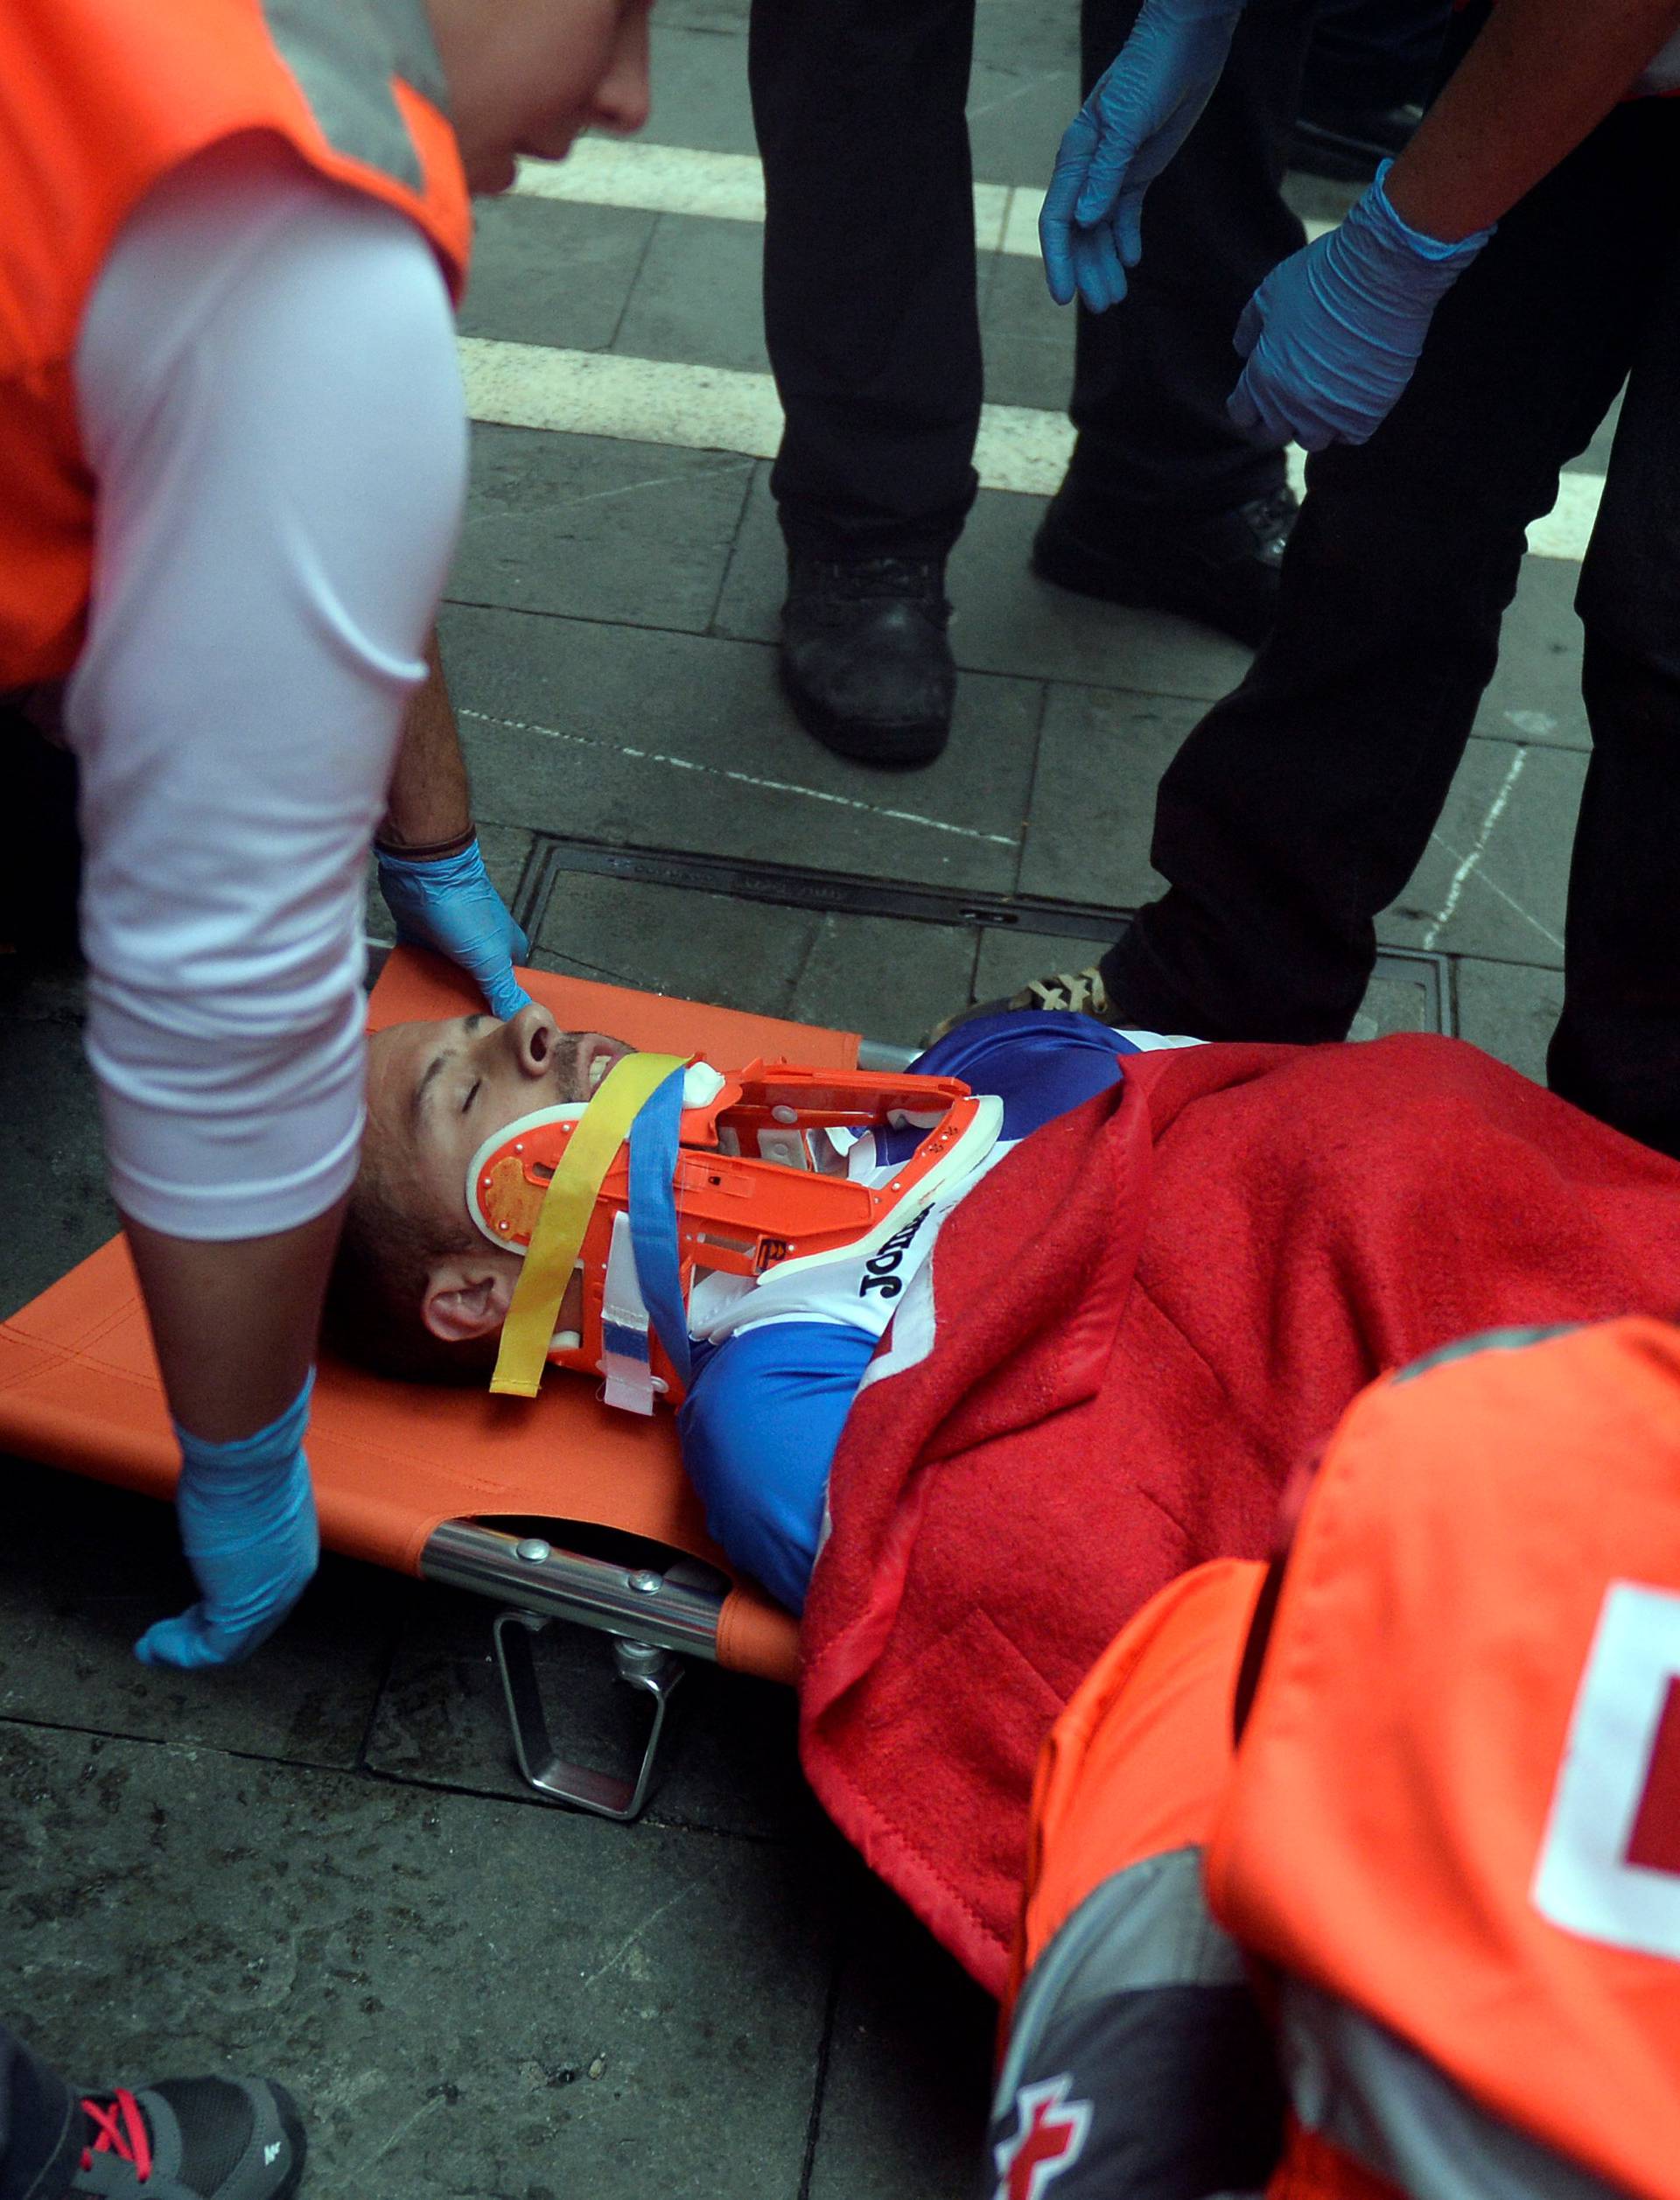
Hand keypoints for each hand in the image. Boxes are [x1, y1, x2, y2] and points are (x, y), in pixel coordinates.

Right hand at [136, 1376, 319, 1668]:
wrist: (245, 1455)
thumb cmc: (243, 1460)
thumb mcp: (249, 1493)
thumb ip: (242, 1514)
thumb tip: (225, 1502)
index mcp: (294, 1551)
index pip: (263, 1596)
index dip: (224, 1608)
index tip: (193, 1613)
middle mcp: (289, 1580)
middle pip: (248, 1627)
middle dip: (203, 1633)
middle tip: (167, 1637)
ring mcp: (269, 1597)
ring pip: (228, 1643)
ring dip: (184, 1647)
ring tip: (152, 1646)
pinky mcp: (242, 1607)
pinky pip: (211, 1649)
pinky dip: (178, 1652)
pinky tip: (152, 1645)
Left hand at [378, 836, 531, 1019]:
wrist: (423, 872)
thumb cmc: (465, 910)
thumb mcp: (489, 959)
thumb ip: (504, 991)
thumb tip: (526, 1020)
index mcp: (506, 951)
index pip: (510, 989)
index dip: (503, 1009)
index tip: (492, 1035)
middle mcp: (482, 948)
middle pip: (477, 987)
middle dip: (467, 1006)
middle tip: (456, 1035)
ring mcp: (452, 944)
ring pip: (449, 979)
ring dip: (440, 995)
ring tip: (432, 1023)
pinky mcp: (425, 938)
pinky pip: (422, 967)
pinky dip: (418, 980)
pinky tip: (411, 1001)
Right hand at [1041, 0, 1240, 313]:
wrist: (1186, 40)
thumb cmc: (1152, 71)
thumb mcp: (1127, 123)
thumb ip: (1106, 172)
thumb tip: (1084, 220)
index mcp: (1077, 154)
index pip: (1058, 217)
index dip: (1059, 259)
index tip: (1065, 296)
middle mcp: (1089, 167)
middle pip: (1079, 231)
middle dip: (1087, 270)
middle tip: (1102, 308)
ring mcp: (1114, 169)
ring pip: (1102, 228)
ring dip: (1105, 262)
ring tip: (1116, 298)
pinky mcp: (1139, 167)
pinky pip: (1126, 212)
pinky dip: (1126, 238)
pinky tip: (1130, 261)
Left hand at [1228, 162, 1492, 450]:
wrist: (1381, 272)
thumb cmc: (1323, 276)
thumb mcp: (1270, 292)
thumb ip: (1250, 327)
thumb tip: (1242, 349)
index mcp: (1262, 379)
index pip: (1243, 414)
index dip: (1249, 404)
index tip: (1261, 393)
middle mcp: (1292, 405)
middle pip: (1276, 432)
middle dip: (1280, 416)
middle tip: (1296, 392)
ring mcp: (1331, 413)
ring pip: (1314, 440)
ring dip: (1317, 423)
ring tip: (1327, 395)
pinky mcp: (1368, 412)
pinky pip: (1353, 435)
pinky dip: (1353, 421)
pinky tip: (1356, 397)